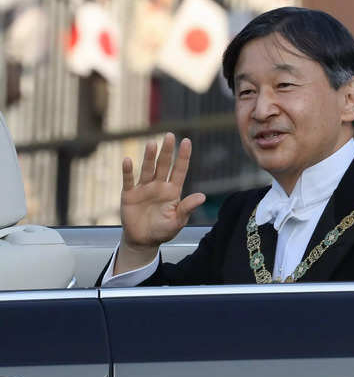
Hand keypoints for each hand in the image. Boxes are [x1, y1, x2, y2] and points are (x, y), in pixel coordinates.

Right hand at [119, 132, 204, 252]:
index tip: (187, 141)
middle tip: (169, 135)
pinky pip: (129, 180)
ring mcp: (144, 188)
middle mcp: (159, 186)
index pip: (179, 170)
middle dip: (167, 151)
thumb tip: (202, 196)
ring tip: (152, 144)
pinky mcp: (129, 194)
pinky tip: (128, 160)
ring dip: (149, 157)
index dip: (183, 156)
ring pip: (147, 169)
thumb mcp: (178, 221)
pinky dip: (128, 171)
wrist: (143, 240)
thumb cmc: (163, 230)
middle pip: (163, 165)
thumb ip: (187, 208)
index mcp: (173, 191)